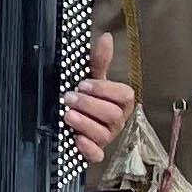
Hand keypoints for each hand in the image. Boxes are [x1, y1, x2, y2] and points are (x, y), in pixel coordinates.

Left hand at [65, 31, 136, 163]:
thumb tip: (106, 37)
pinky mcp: (95, 152)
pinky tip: (76, 139)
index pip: (124, 96)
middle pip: (113, 115)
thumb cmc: (88, 98)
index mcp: (121, 102)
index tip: (83, 84)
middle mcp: (117, 120)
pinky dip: (87, 149)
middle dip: (89, 105)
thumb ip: (99, 61)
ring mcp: (107, 137)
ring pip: (103, 134)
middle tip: (69, 98)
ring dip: (84, 124)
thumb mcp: (92, 78)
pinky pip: (97, 155)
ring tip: (67, 115)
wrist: (73, 120)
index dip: (104, 90)